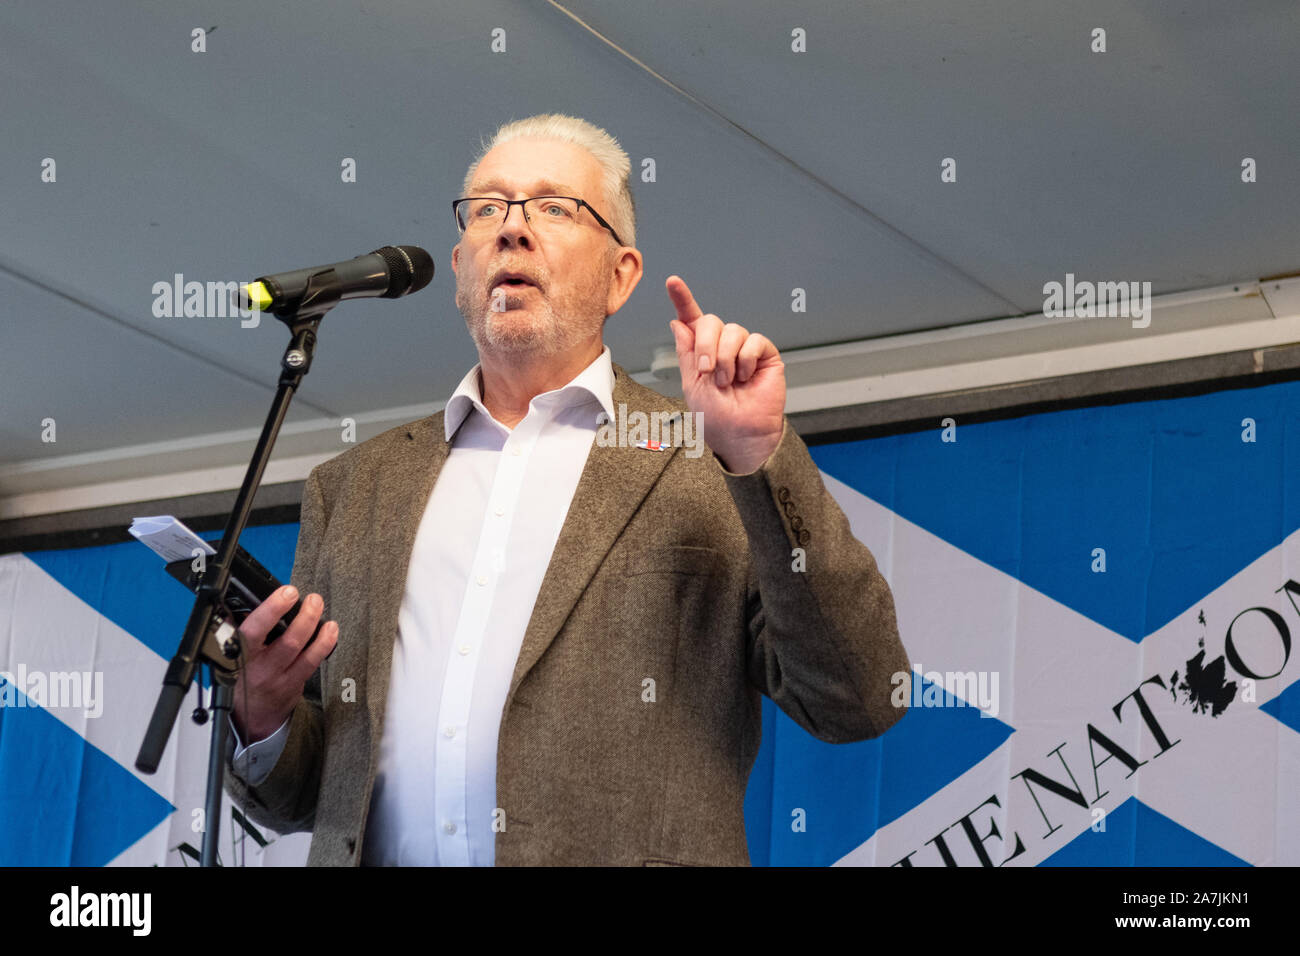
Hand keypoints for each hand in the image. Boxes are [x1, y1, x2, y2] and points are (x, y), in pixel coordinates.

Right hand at [231, 586, 336, 744]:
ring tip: (321, 608)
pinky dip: (323, 644)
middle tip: (313, 599)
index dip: (272, 610)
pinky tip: (330, 630)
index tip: (287, 593)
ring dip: (317, 628)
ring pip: (303, 652)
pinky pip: (312, 663)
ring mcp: (279, 679)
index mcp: (239, 656)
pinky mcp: (294, 685)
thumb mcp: (230, 656)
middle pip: (286, 642)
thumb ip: (237, 630)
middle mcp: (260, 669)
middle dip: (304, 617)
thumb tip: (245, 601)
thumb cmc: (241, 678)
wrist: (249, 718)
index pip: (254, 631)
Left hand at [666, 275, 785, 473]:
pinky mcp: (765, 355)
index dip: (683, 299)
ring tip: (728, 382)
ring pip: (733, 330)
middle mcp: (722, 346)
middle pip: (712, 321)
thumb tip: (678, 323)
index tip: (672, 282)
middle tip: (707, 371)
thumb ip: (687, 352)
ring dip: (726, 358)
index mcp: (701, 352)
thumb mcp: (692, 384)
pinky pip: (754, 341)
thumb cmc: (716, 417)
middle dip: (706, 345)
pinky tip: (746, 376)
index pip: (692, 320)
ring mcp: (744, 349)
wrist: (740, 435)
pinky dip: (746, 359)